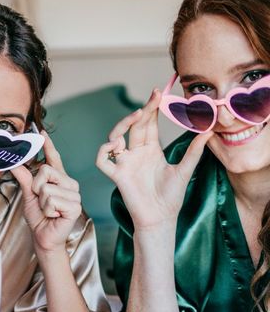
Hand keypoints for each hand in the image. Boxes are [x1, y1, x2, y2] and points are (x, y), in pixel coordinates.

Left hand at [12, 132, 81, 252]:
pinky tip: (53, 215)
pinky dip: (47, 209)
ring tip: (47, 210)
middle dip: (36, 187)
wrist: (43, 237)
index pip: (54, 159)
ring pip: (46, 187)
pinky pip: (52, 200)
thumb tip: (15, 162)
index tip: (41, 132)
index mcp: (59, 179)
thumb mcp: (28, 194)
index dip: (48, 145)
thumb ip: (24, 177)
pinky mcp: (75, 206)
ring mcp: (74, 195)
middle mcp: (69, 184)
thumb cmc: (39, 216)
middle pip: (46, 171)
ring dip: (41, 202)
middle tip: (40, 200)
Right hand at [96, 89, 212, 229]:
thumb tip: (208, 131)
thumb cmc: (170, 197)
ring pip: (114, 137)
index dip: (152, 108)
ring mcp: (124, 163)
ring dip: (122, 125)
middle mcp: (135, 153)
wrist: (161, 218)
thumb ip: (194, 151)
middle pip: (134, 126)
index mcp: (150, 150)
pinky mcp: (117, 175)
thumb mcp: (185, 170)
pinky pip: (103, 160)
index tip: (159, 93)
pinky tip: (115, 145)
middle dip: (142, 110)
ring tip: (136, 116)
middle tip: (153, 97)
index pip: (149, 124)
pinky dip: (104, 151)